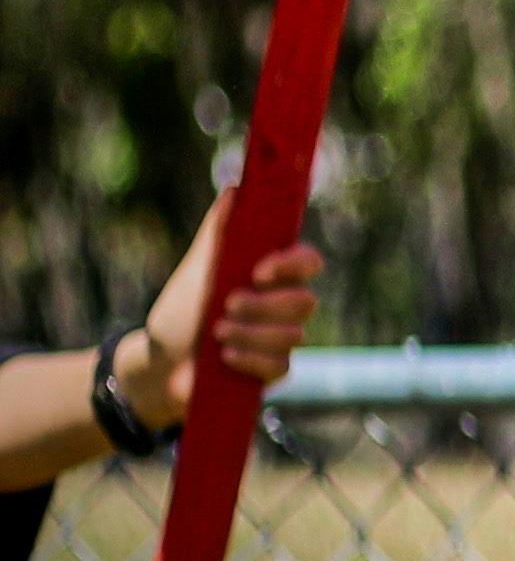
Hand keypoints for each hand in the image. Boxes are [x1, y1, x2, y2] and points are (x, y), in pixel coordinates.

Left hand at [127, 203, 322, 431]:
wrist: (161, 365)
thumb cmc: (180, 314)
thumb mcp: (196, 271)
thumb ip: (218, 233)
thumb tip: (236, 190)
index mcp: (271, 278)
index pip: (308, 262)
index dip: (293, 265)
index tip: (259, 272)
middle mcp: (283, 306)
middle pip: (305, 301)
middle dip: (262, 307)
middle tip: (226, 308)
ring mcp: (282, 340)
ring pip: (293, 335)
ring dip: (249, 334)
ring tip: (216, 335)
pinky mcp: (275, 370)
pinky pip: (281, 365)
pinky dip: (249, 360)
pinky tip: (225, 359)